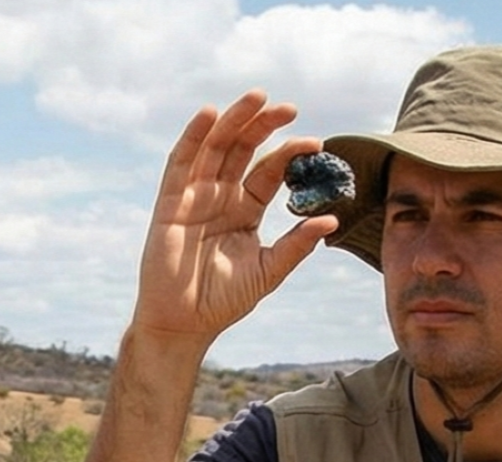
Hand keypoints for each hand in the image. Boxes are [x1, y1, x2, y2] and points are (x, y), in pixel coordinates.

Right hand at [134, 91, 337, 345]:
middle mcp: (220, 197)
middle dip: (264, 125)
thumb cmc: (223, 301)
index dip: (290, 156)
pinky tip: (208, 115)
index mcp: (245, 210)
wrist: (184, 324)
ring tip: (256, 97)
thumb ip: (296, 246)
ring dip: (233, 120)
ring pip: (215, 148)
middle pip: (243, 149)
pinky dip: (192, 137)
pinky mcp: (170, 203)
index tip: (316, 145)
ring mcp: (194, 197)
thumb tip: (331, 220)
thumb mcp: (268, 271)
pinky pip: (180, 163)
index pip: (269, 173)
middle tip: (290, 108)